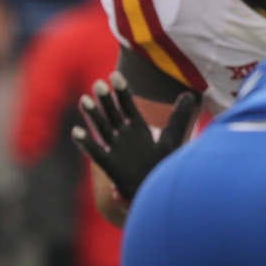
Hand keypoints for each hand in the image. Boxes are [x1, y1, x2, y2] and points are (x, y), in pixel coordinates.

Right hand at [70, 76, 197, 205]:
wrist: (153, 191)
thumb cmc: (161, 165)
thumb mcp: (172, 138)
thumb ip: (179, 117)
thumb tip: (188, 94)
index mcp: (136, 128)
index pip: (127, 105)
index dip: (121, 91)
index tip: (114, 75)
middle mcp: (123, 136)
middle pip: (112, 113)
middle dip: (105, 99)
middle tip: (98, 83)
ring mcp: (114, 149)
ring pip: (102, 129)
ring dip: (93, 115)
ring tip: (84, 100)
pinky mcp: (110, 165)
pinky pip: (96, 153)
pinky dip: (86, 143)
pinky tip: (77, 131)